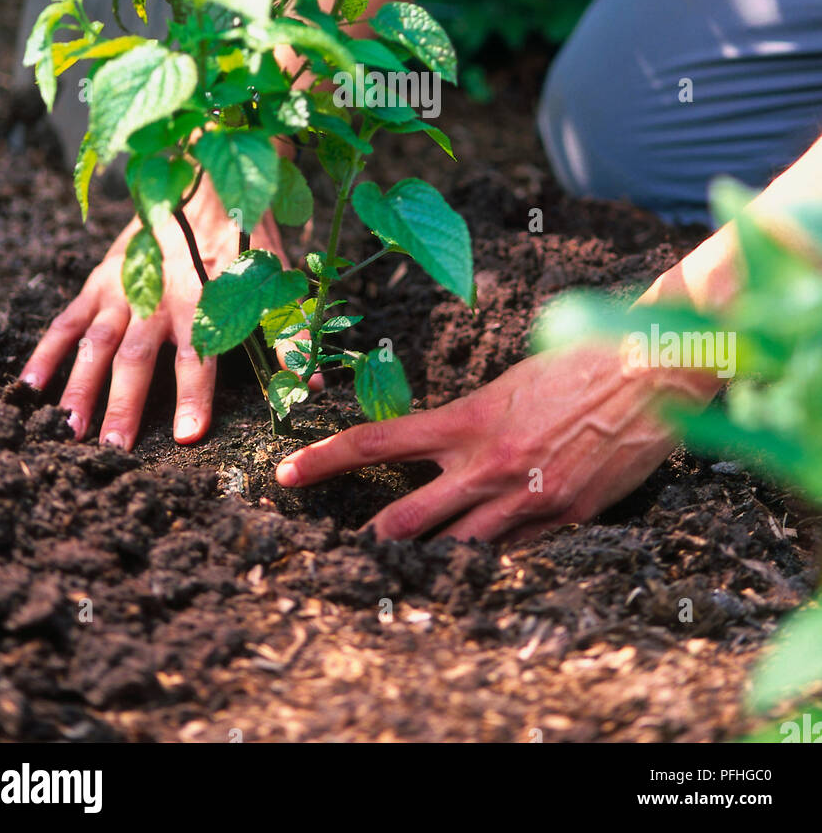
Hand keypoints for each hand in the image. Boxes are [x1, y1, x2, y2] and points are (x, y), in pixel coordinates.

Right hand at [20, 181, 287, 449]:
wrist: (201, 180)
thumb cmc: (242, 238)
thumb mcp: (271, 281)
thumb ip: (285, 334)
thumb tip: (308, 383)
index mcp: (202, 300)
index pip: (198, 355)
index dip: (194, 395)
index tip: (187, 434)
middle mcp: (157, 297)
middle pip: (137, 358)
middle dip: (124, 403)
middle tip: (112, 448)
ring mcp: (121, 290)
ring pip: (96, 343)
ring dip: (81, 386)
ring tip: (69, 429)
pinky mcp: (98, 282)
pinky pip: (66, 321)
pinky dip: (46, 352)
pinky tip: (29, 388)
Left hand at [275, 345, 715, 543]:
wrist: (650, 368)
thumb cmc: (580, 359)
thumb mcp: (511, 382)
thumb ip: (476, 420)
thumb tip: (450, 448)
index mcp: (469, 417)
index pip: (379, 441)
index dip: (326, 459)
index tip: (287, 472)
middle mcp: (489, 462)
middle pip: (407, 518)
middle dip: (371, 541)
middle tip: (344, 554)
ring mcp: (528, 497)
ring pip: (458, 550)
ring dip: (427, 564)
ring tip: (402, 578)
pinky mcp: (568, 517)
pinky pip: (516, 553)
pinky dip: (494, 562)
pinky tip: (481, 571)